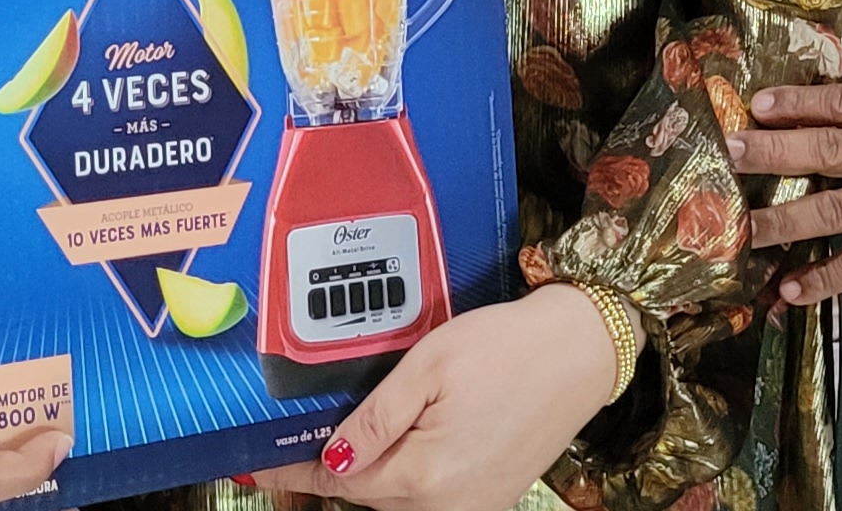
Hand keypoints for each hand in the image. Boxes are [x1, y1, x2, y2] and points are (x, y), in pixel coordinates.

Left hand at [247, 284, 612, 510]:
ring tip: (346, 438)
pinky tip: (402, 446)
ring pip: (399, 500)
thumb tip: (335, 457)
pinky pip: (432, 498)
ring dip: (371, 474)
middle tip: (295, 442)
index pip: (340, 480)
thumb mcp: (429, 366)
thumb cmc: (508, 347)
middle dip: (332, 470)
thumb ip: (378, 417)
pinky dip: (406, 478)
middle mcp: (451, 503)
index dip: (293, 472)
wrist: (583, 351)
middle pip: (367, 495)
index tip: (257, 464)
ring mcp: (476, 505)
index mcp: (427, 472)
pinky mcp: (493, 496)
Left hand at [726, 84, 841, 301]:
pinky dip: (822, 279)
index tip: (758, 104)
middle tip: (732, 152)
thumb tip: (837, 114)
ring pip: (833, 209)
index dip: (799, 102)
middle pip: (828, 150)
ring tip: (745, 230)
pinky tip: (792, 289)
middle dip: (774, 150)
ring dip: (783, 220)